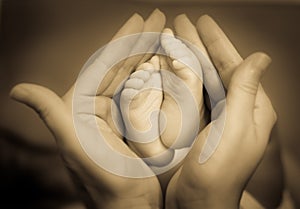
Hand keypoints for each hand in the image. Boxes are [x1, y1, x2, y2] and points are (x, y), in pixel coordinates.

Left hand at [10, 9, 165, 208]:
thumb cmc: (108, 186)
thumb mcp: (78, 149)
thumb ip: (53, 116)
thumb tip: (18, 90)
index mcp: (81, 110)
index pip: (102, 67)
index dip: (122, 41)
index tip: (140, 19)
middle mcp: (96, 109)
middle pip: (120, 67)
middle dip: (139, 41)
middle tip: (158, 18)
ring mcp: (116, 116)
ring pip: (133, 77)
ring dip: (148, 54)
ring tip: (165, 34)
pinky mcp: (132, 124)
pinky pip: (143, 95)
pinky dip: (155, 77)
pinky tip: (165, 64)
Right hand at [166, 15, 276, 208]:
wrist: (198, 201)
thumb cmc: (218, 171)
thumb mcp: (235, 128)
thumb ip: (246, 91)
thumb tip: (261, 57)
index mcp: (251, 108)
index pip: (235, 65)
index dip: (218, 42)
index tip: (203, 21)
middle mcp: (236, 110)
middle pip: (215, 68)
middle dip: (199, 44)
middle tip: (183, 23)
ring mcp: (216, 117)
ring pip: (201, 78)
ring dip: (187, 56)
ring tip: (173, 38)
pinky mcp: (199, 125)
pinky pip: (190, 95)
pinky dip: (179, 78)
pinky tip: (169, 66)